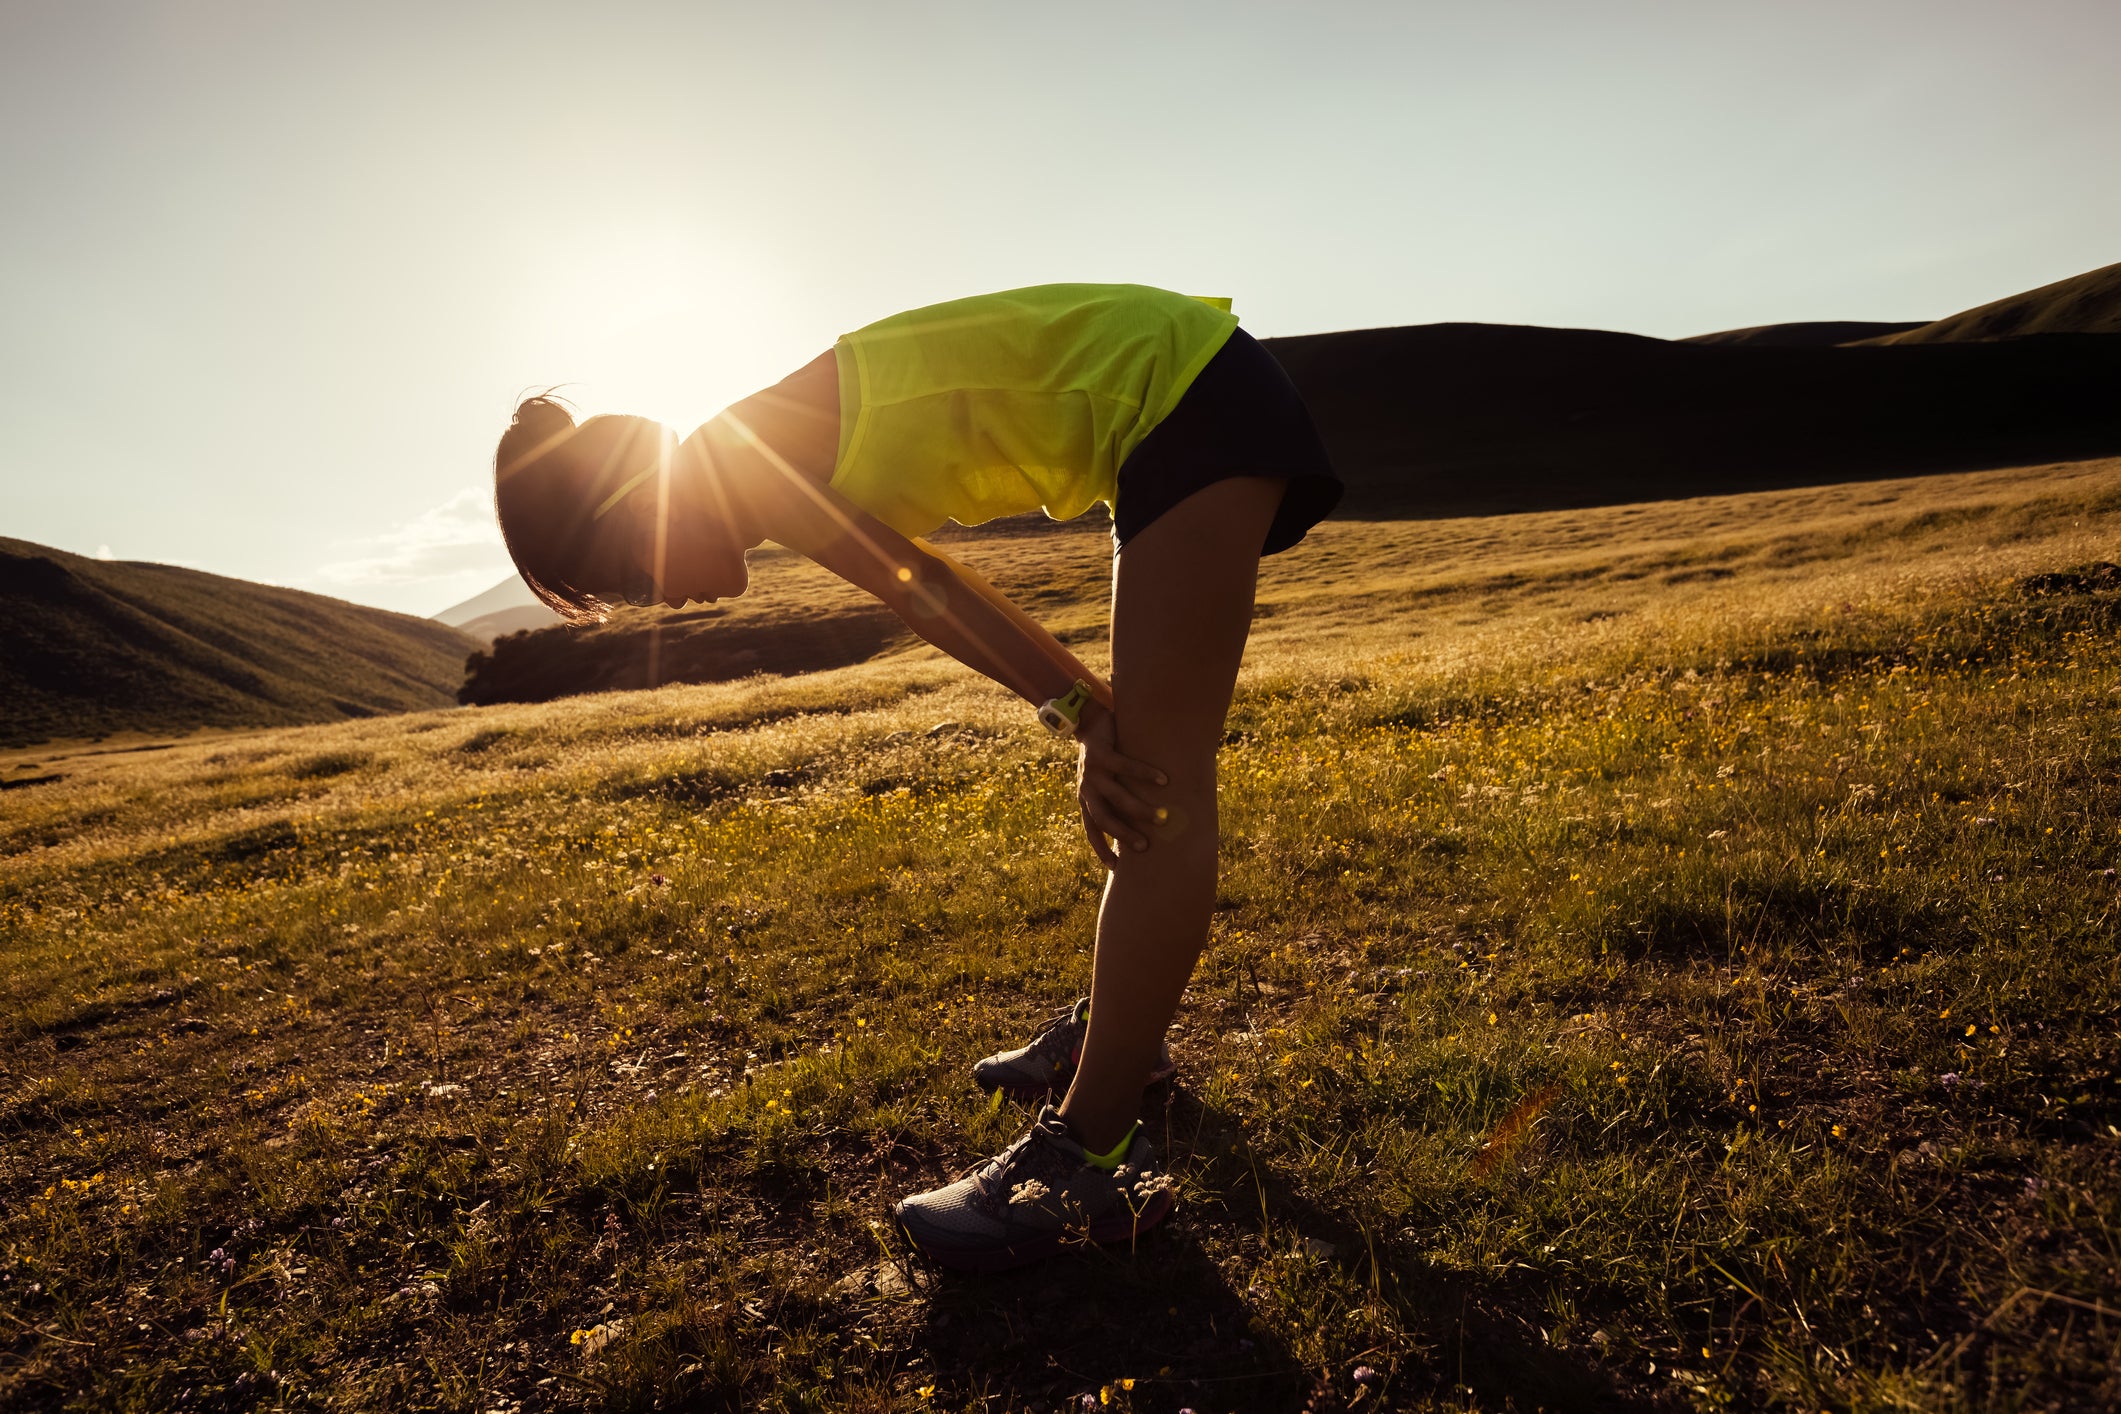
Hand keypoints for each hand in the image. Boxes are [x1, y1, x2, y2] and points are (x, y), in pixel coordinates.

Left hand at [1074, 703, 1166, 868]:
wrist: (1087, 721)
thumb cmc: (1104, 757)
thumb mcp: (1106, 781)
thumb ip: (1118, 799)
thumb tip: (1146, 822)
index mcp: (1086, 800)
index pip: (1092, 831)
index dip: (1102, 850)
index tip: (1116, 869)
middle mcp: (1086, 789)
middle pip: (1104, 819)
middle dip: (1124, 834)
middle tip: (1145, 847)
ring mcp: (1091, 771)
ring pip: (1116, 797)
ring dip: (1139, 809)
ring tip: (1161, 817)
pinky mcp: (1099, 753)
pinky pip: (1125, 766)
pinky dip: (1146, 774)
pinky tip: (1164, 780)